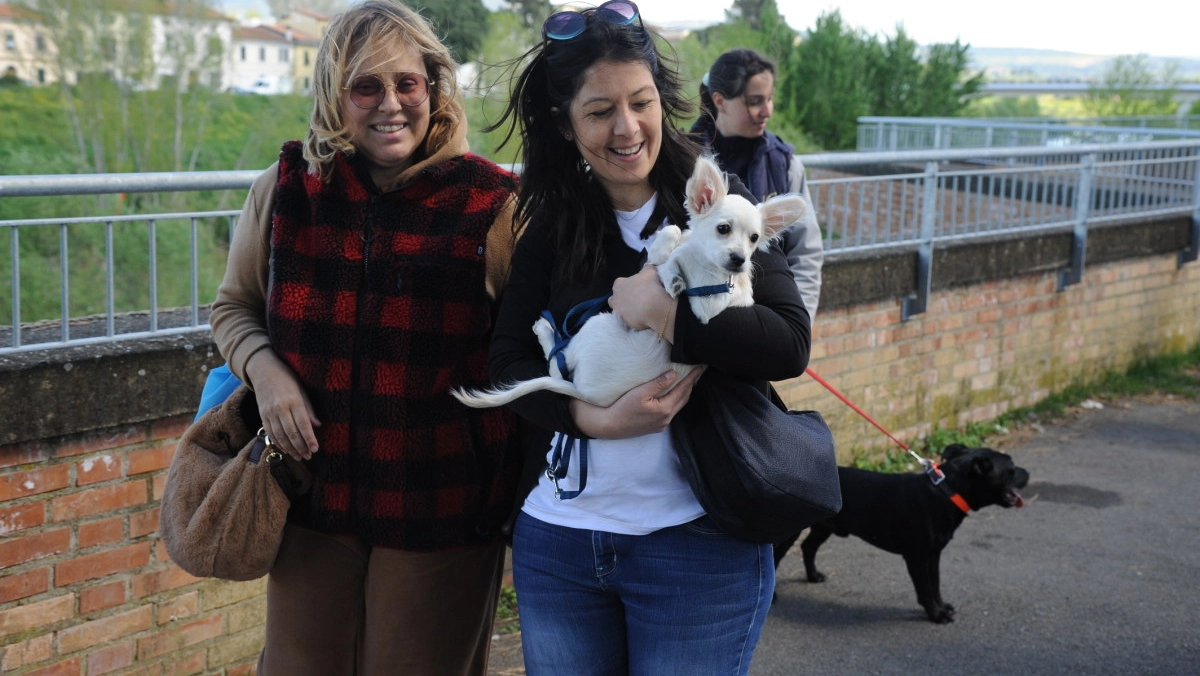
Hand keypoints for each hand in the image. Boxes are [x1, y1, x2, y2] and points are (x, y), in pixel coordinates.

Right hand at [245, 350, 321, 460]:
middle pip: (291, 432)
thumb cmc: (288, 379)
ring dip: (290, 448)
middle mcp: (280, 408)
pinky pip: (270, 433)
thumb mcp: (302, 390)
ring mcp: (269, 412)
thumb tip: (318, 426)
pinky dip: (278, 443)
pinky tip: (286, 449)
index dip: (309, 438)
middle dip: (300, 447)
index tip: (315, 449)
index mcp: (293, 400)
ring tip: (299, 457)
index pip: (303, 424)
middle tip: (308, 456)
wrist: (264, 371)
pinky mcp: (262, 415)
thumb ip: (309, 409)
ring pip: (280, 435)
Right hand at [569, 366, 704, 438]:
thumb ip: (658, 383)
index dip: (692, 377)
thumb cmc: (623, 408)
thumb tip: (674, 374)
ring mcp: (662, 424)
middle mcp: (667, 418)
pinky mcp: (656, 427)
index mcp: (665, 408)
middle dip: (691, 385)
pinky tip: (673, 395)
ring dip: (683, 393)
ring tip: (687, 382)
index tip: (700, 367)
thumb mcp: (640, 393)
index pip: (683, 389)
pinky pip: (671, 411)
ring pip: (678, 406)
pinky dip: (675, 401)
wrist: (611, 426)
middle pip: (684, 398)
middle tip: (696, 372)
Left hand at [610, 265, 672, 332]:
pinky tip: (642, 318)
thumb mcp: (650, 271)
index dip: (628, 285)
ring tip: (638, 311)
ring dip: (626, 310)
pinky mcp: (624, 323)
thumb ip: (645, 269)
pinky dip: (633, 320)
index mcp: (619, 284)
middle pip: (615, 299)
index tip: (637, 288)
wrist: (655, 306)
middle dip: (622, 299)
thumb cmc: (651, 286)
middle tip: (636, 300)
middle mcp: (615, 298)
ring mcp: (618, 312)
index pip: (619, 284)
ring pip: (619, 311)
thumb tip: (646, 266)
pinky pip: (627, 321)